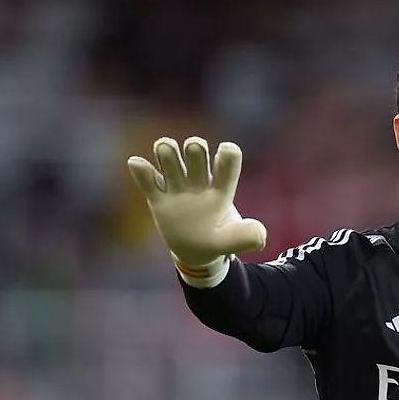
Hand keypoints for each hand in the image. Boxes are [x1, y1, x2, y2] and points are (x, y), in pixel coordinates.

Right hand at [127, 136, 267, 266]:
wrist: (195, 251)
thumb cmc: (217, 239)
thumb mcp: (233, 241)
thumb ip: (247, 237)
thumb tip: (260, 235)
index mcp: (221, 188)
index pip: (228, 161)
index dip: (227, 155)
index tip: (224, 154)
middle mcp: (199, 181)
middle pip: (196, 151)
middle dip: (195, 148)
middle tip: (194, 155)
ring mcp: (177, 187)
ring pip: (169, 157)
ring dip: (167, 151)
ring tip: (166, 157)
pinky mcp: (158, 197)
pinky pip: (147, 178)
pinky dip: (141, 169)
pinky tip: (138, 163)